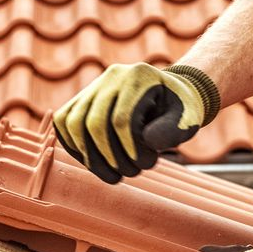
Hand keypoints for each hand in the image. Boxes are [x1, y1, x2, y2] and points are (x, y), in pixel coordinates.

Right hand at [53, 62, 219, 182]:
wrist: (167, 95)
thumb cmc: (180, 109)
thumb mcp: (188, 118)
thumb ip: (172, 131)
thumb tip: (147, 140)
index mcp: (139, 76)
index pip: (122, 119)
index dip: (130, 149)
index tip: (145, 164)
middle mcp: (111, 76)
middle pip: (94, 122)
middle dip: (109, 156)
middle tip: (131, 172)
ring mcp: (93, 86)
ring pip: (73, 123)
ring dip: (90, 157)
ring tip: (113, 175)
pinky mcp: (81, 99)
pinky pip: (64, 123)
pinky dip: (74, 147)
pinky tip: (95, 164)